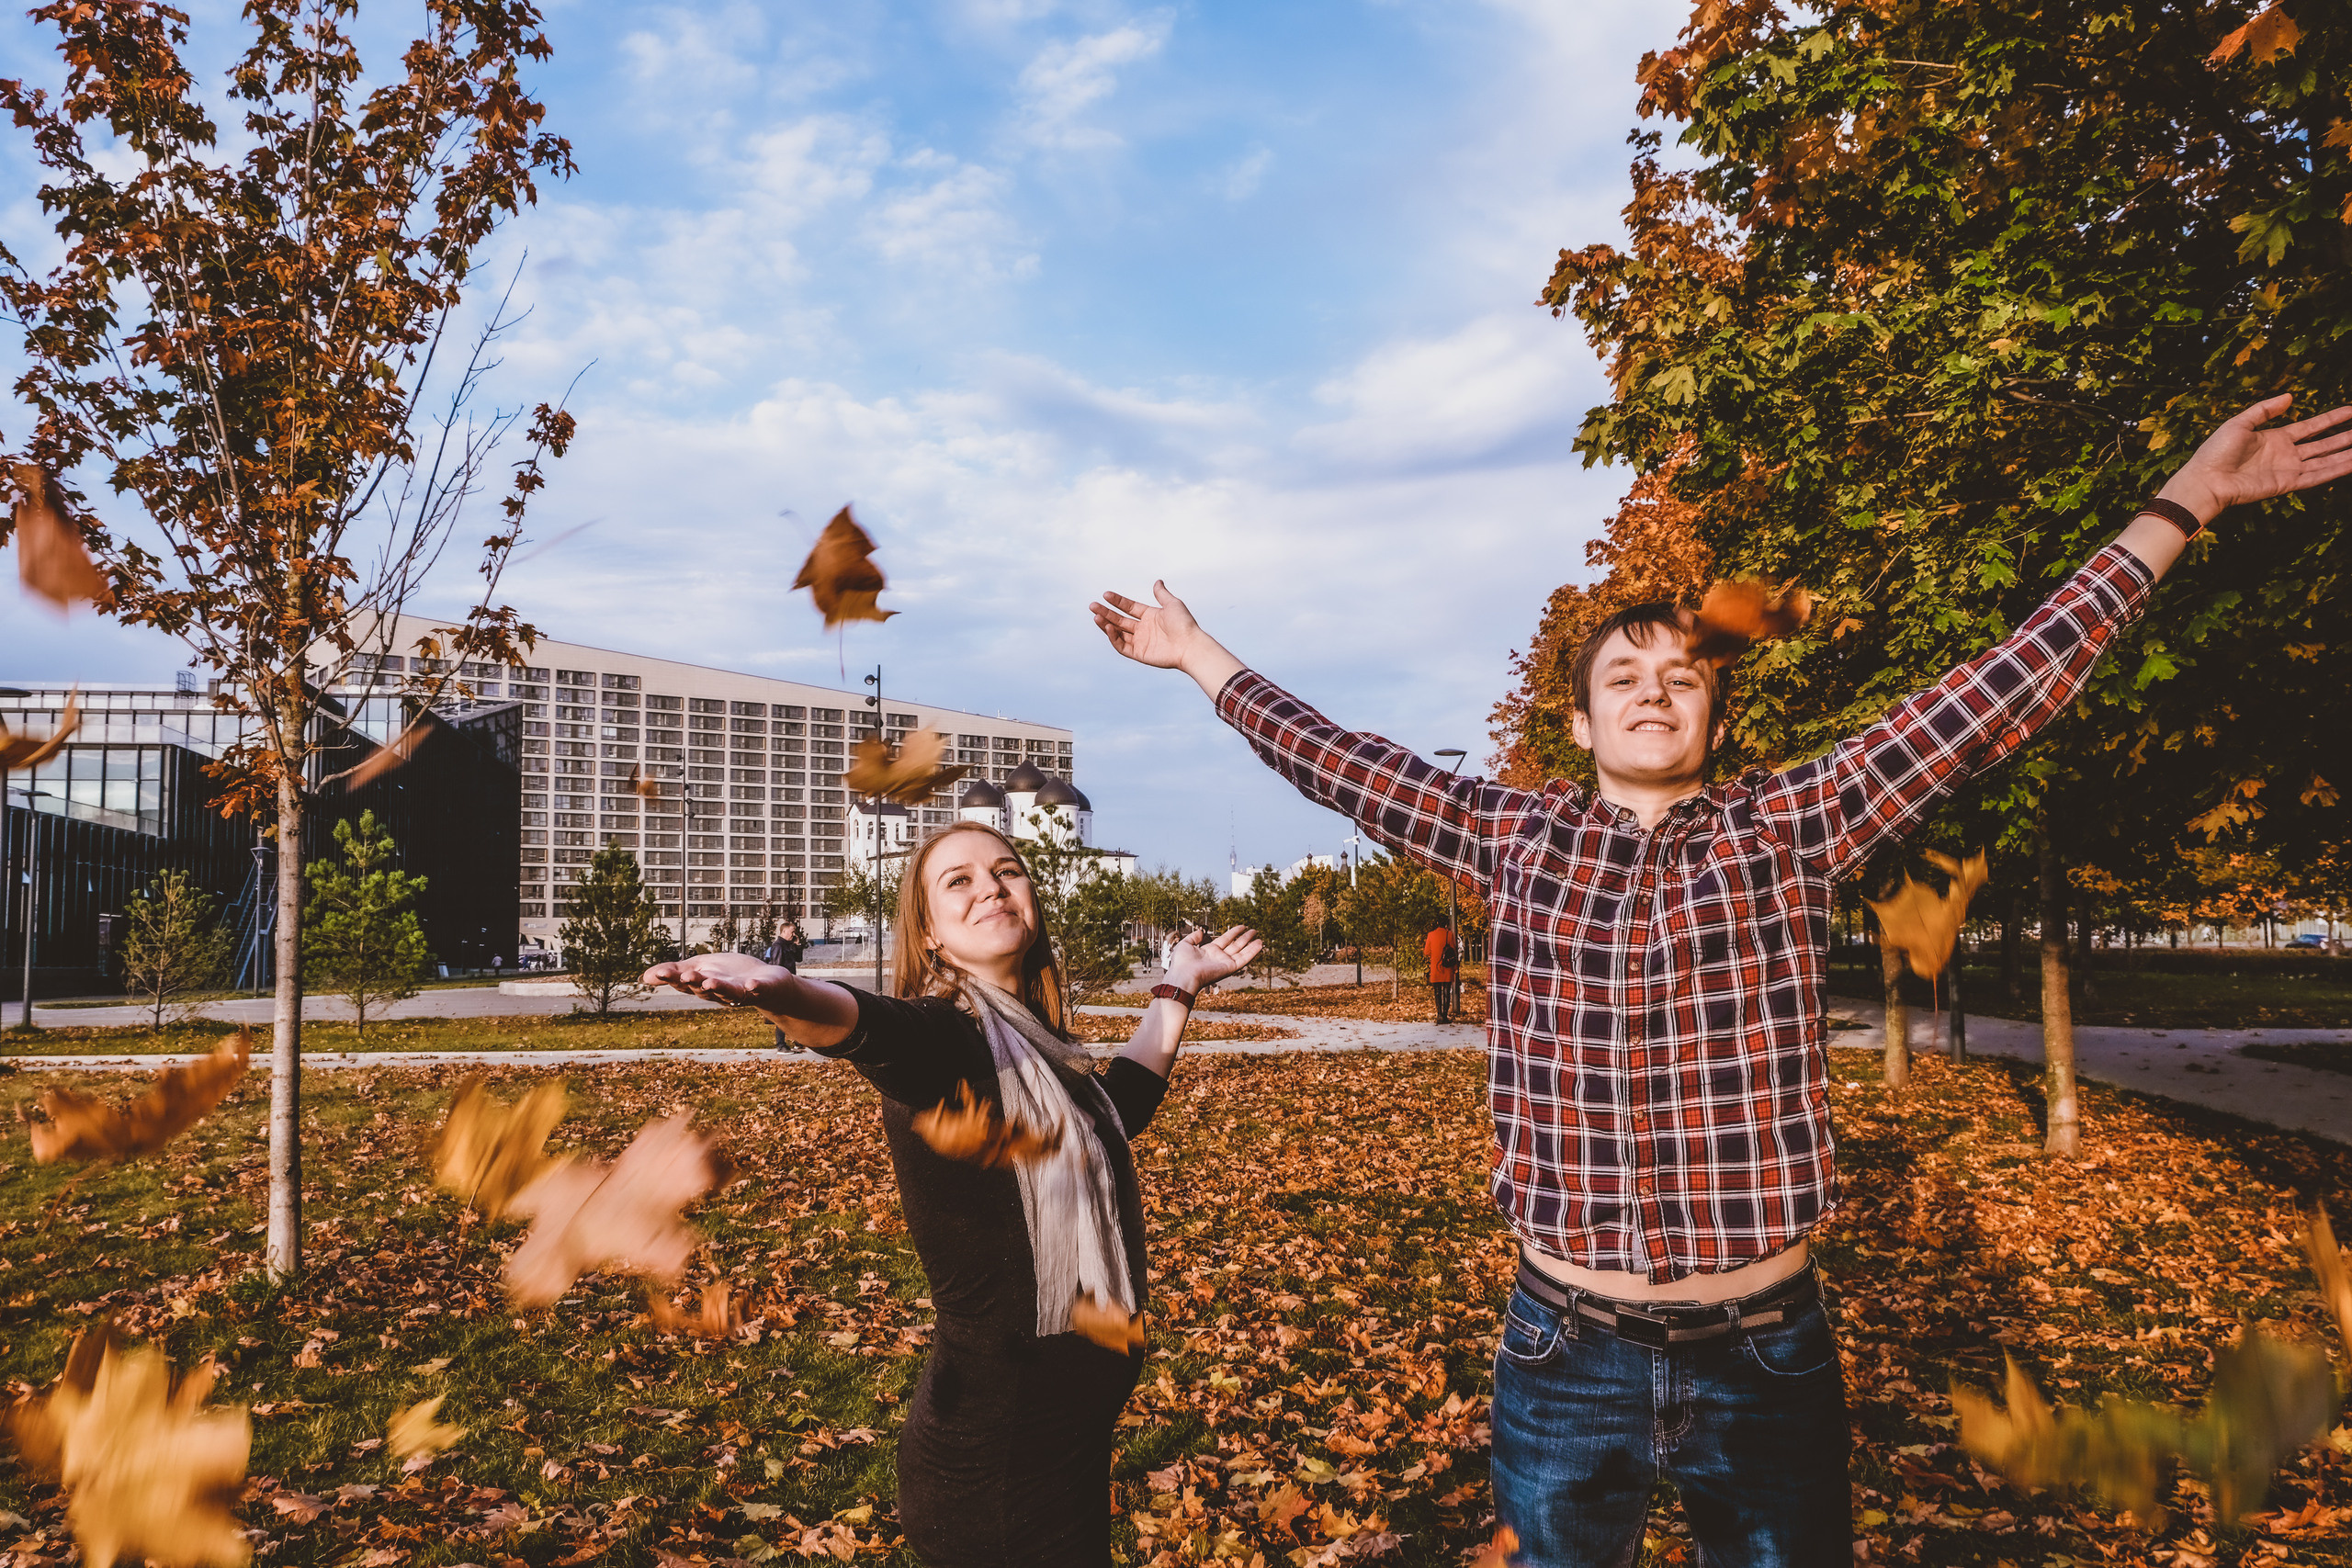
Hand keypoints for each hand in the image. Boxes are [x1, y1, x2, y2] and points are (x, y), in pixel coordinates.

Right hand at [643, 951, 794, 1007]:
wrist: (767, 982)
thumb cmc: (731, 975)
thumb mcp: (700, 969)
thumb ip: (675, 973)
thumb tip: (644, 977)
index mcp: (703, 987)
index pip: (686, 983)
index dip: (674, 979)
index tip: (661, 973)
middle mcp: (720, 993)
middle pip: (705, 989)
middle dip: (695, 983)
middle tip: (685, 976)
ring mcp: (742, 992)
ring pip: (728, 992)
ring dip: (719, 988)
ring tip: (710, 982)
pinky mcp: (763, 988)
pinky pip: (759, 990)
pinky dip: (756, 988)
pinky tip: (751, 984)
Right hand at [1090, 580, 1205, 669]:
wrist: (1190, 645)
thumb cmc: (1184, 624)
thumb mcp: (1172, 604)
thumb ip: (1161, 594)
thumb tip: (1158, 581)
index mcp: (1150, 616)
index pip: (1129, 607)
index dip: (1117, 601)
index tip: (1106, 595)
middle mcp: (1143, 629)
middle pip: (1120, 620)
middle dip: (1106, 613)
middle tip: (1092, 606)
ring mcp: (1141, 642)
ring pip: (1118, 633)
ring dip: (1106, 625)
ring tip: (1096, 617)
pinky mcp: (1139, 654)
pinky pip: (1122, 646)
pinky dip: (1114, 638)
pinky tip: (1109, 627)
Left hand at [1166, 925, 1262, 992]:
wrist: (1183, 976)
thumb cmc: (1181, 963)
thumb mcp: (1185, 944)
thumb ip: (1194, 937)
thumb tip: (1201, 931)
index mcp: (1209, 951)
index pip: (1224, 940)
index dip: (1233, 933)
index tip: (1242, 927)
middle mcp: (1218, 957)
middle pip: (1235, 945)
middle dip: (1245, 938)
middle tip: (1254, 931)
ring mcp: (1225, 963)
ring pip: (1241, 952)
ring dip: (1251, 945)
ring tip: (1260, 937)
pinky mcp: (1229, 968)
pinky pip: (1244, 959)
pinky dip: (1252, 952)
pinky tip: (1259, 945)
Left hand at [2166, 393, 2351, 518]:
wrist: (2206, 480)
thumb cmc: (2216, 452)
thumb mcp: (2240, 423)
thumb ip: (2264, 410)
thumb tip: (2290, 396)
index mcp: (2275, 438)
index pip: (2311, 427)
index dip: (2331, 419)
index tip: (2351, 410)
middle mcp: (2286, 454)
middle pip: (2323, 444)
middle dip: (2345, 438)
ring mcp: (2287, 470)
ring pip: (2324, 461)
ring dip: (2345, 455)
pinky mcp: (2286, 484)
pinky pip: (2316, 476)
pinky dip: (2334, 470)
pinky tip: (2351, 463)